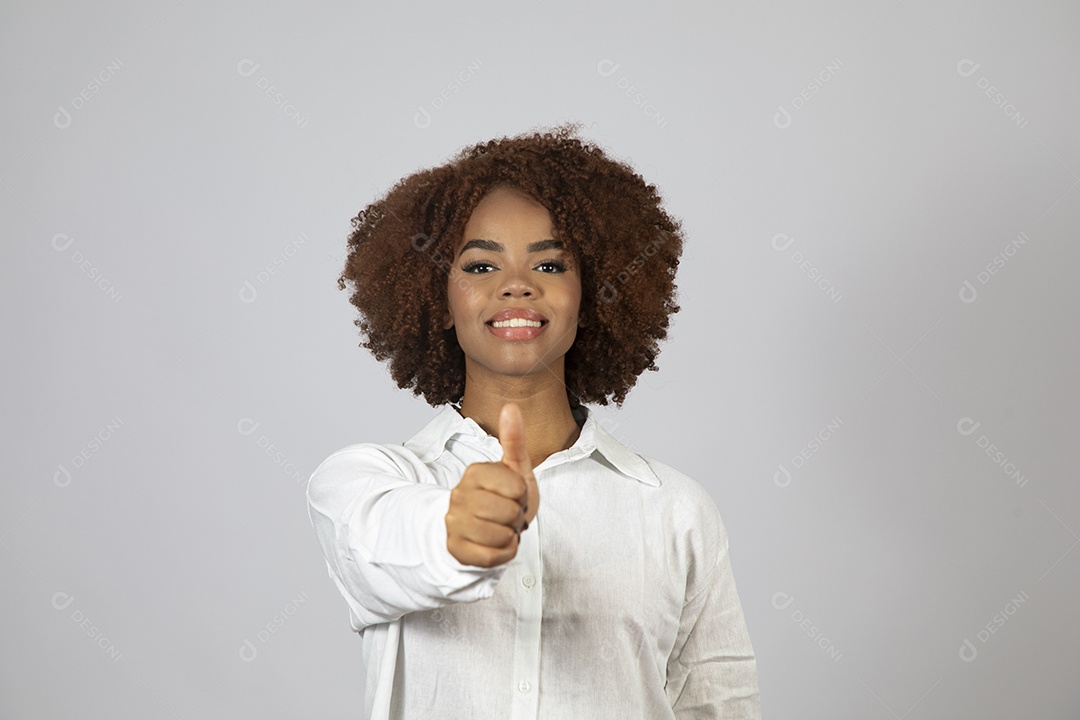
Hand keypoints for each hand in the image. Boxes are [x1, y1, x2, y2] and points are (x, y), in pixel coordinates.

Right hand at [445, 403, 539, 567]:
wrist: (482, 527)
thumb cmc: (502, 496)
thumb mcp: (513, 468)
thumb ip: (513, 439)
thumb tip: (511, 406)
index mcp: (474, 472)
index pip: (517, 488)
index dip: (523, 495)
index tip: (514, 494)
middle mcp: (459, 496)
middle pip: (510, 513)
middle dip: (517, 516)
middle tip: (508, 513)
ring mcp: (454, 523)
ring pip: (501, 536)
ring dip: (510, 535)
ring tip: (501, 527)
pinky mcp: (455, 549)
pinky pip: (493, 557)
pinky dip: (503, 553)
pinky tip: (496, 543)